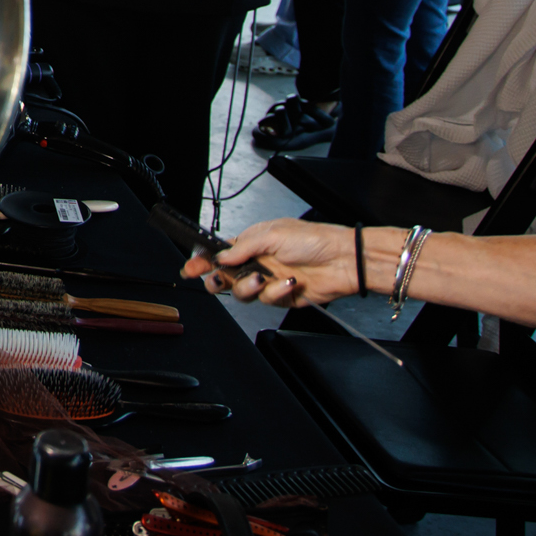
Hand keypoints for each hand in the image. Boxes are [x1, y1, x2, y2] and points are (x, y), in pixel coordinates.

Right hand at [180, 216, 357, 305]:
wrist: (343, 260)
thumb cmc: (313, 239)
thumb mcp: (272, 234)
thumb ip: (242, 247)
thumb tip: (220, 257)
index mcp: (251, 243)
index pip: (220, 253)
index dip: (203, 261)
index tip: (191, 267)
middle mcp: (257, 262)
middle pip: (225, 277)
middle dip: (217, 280)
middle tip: (218, 281)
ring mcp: (268, 280)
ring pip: (243, 292)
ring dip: (249, 286)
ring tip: (261, 279)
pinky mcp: (281, 297)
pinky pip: (267, 300)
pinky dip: (276, 292)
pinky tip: (288, 282)